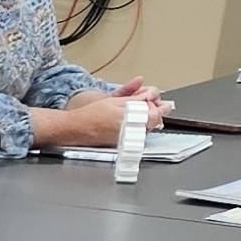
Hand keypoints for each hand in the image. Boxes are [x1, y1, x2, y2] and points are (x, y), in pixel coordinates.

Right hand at [33, 83, 163, 149]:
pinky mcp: (121, 144)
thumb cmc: (90, 116)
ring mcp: (127, 140)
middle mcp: (132, 133)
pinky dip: (135, 127)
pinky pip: (135, 134)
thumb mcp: (115, 101)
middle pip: (152, 122)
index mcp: (133, 120)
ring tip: (136, 111)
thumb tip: (149, 96)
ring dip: (145, 120)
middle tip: (150, 104)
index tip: (166, 104)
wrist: (74, 130)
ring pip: (144, 128)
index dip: (162, 107)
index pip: (156, 114)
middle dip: (153, 112)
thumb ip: (136, 99)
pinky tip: (127, 121)